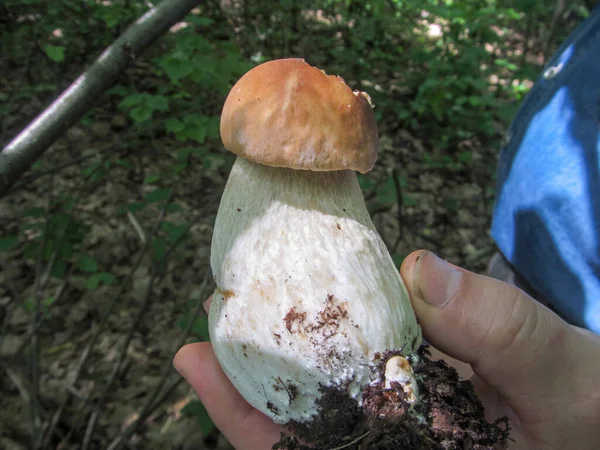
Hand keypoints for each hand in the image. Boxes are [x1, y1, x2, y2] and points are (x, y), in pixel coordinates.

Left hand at [174, 251, 599, 448]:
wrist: (591, 402)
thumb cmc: (583, 406)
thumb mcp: (562, 376)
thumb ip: (501, 330)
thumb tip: (420, 270)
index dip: (250, 422)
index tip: (200, 365)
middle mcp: (393, 441)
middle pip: (299, 426)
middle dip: (243, 384)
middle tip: (202, 329)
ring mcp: (395, 412)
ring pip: (320, 392)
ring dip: (273, 352)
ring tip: (230, 302)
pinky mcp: (405, 378)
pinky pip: (353, 360)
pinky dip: (325, 328)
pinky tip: (303, 294)